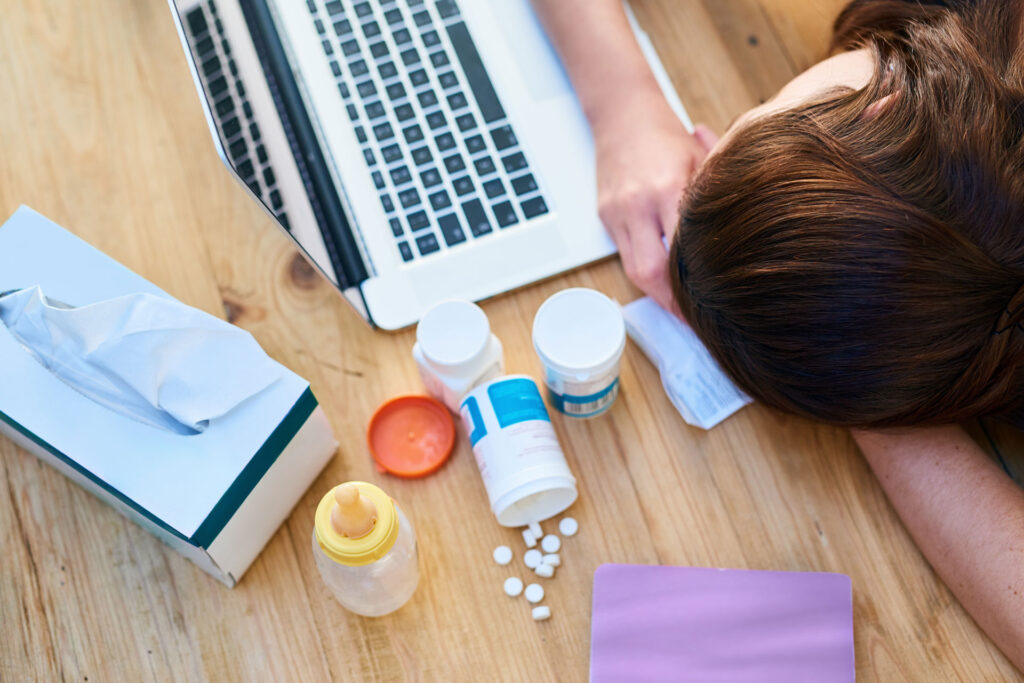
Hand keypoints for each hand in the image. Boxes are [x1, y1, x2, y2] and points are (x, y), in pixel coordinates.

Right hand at [593, 92, 717, 312]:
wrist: (621, 112)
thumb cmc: (666, 134)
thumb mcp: (700, 161)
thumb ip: (712, 200)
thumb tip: (735, 242)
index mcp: (665, 189)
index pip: (678, 251)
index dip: (691, 285)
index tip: (709, 306)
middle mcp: (636, 206)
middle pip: (648, 272)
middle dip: (670, 302)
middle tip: (692, 320)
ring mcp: (615, 213)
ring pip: (632, 270)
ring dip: (656, 292)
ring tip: (679, 306)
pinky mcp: (604, 215)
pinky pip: (624, 253)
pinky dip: (645, 268)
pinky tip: (663, 278)